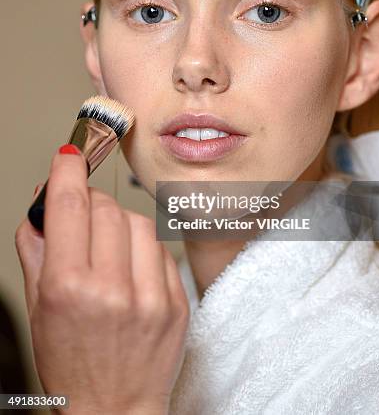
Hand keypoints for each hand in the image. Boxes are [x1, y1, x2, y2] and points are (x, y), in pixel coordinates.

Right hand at [15, 145, 189, 414]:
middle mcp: (112, 290)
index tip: (69, 155)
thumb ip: (36, 247)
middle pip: (106, 207)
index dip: (68, 170)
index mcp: (68, 289)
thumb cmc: (70, 363)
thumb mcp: (38, 307)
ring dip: (120, 223)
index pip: (71, 206)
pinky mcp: (178, 302)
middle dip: (90, 204)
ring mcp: (151, 296)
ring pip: (138, 220)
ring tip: (109, 248)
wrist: (114, 410)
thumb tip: (43, 202)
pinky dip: (143, 247)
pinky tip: (131, 269)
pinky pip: (161, 247)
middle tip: (82, 219)